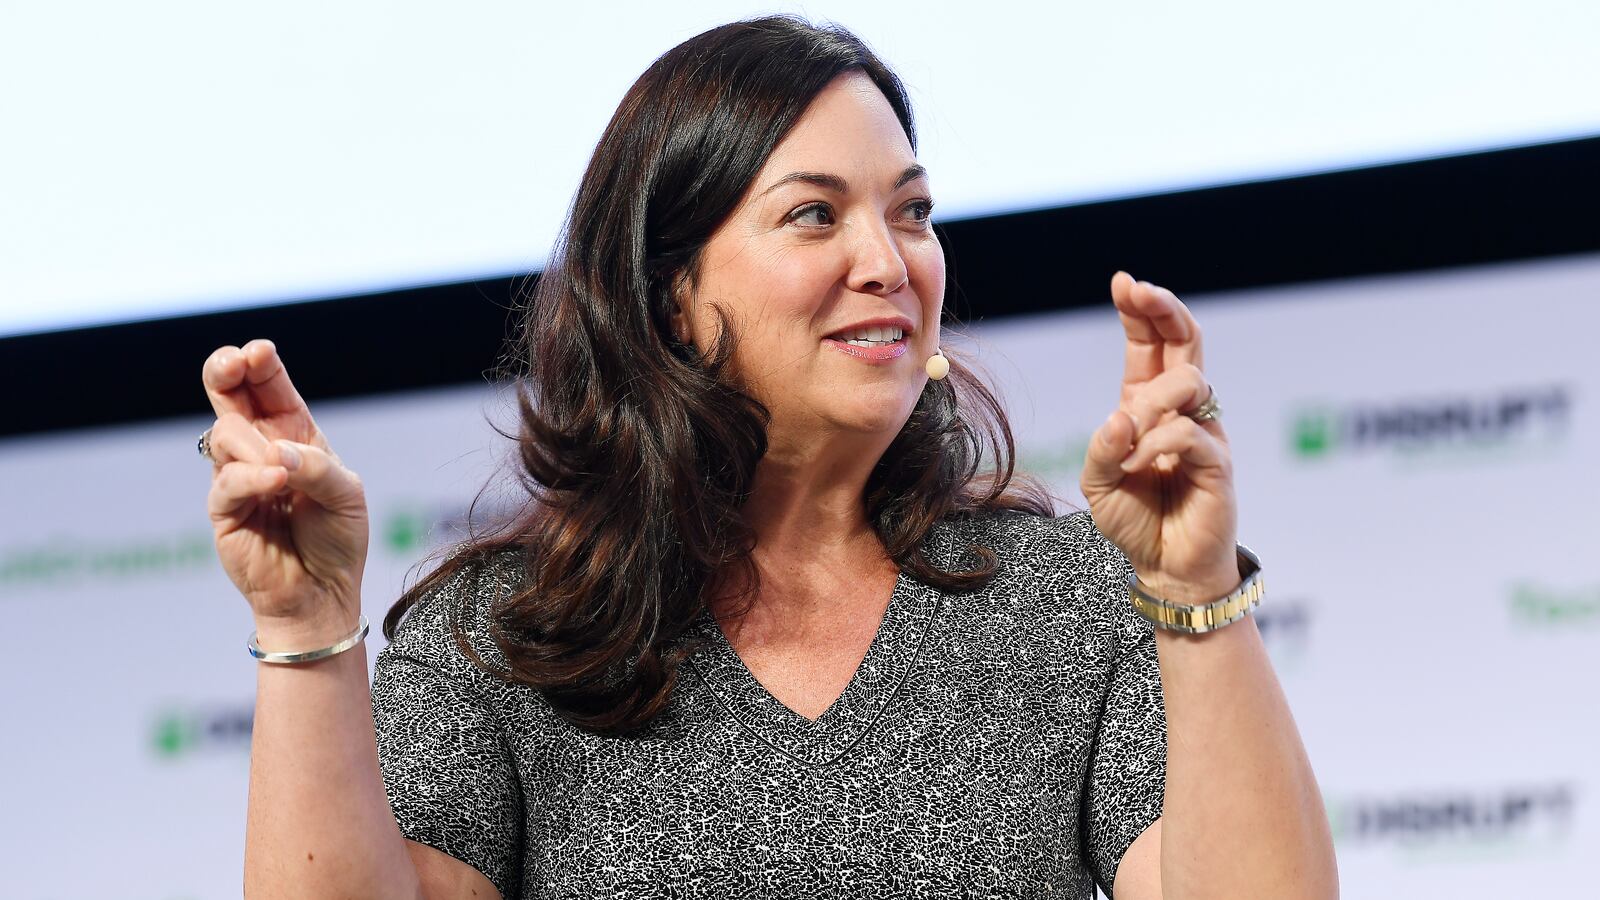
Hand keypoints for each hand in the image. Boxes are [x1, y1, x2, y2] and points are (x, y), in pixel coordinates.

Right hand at [202, 339, 368, 633]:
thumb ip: (318, 467)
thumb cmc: (338, 540)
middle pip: (228, 396)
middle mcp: (261, 450)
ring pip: (225, 435)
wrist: (324, 593)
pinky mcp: (223, 510)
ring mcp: (239, 478)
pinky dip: (252, 477)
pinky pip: (226, 481)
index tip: (259, 351)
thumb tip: (277, 453)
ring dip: (255, 444)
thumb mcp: (347, 495)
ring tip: (285, 472)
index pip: (268, 387)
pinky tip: (277, 480)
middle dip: (224, 371)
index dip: (260, 365)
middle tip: (232, 363)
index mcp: (293, 435)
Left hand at [1079, 273, 1238, 600]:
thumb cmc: (1135, 518)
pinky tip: (1139, 464)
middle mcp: (1179, 411)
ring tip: (1129, 440)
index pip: (1148, 346)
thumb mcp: (1097, 483)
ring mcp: (1203, 432)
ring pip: (1188, 382)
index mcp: (1147, 405)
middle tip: (1140, 289)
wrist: (1165, 565)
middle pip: (1184, 342)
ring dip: (1150, 402)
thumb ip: (1101, 448)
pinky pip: (1189, 433)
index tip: (1124, 283)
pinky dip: (1157, 443)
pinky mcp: (1217, 463)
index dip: (1140, 313)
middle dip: (1163, 310)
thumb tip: (1121, 417)